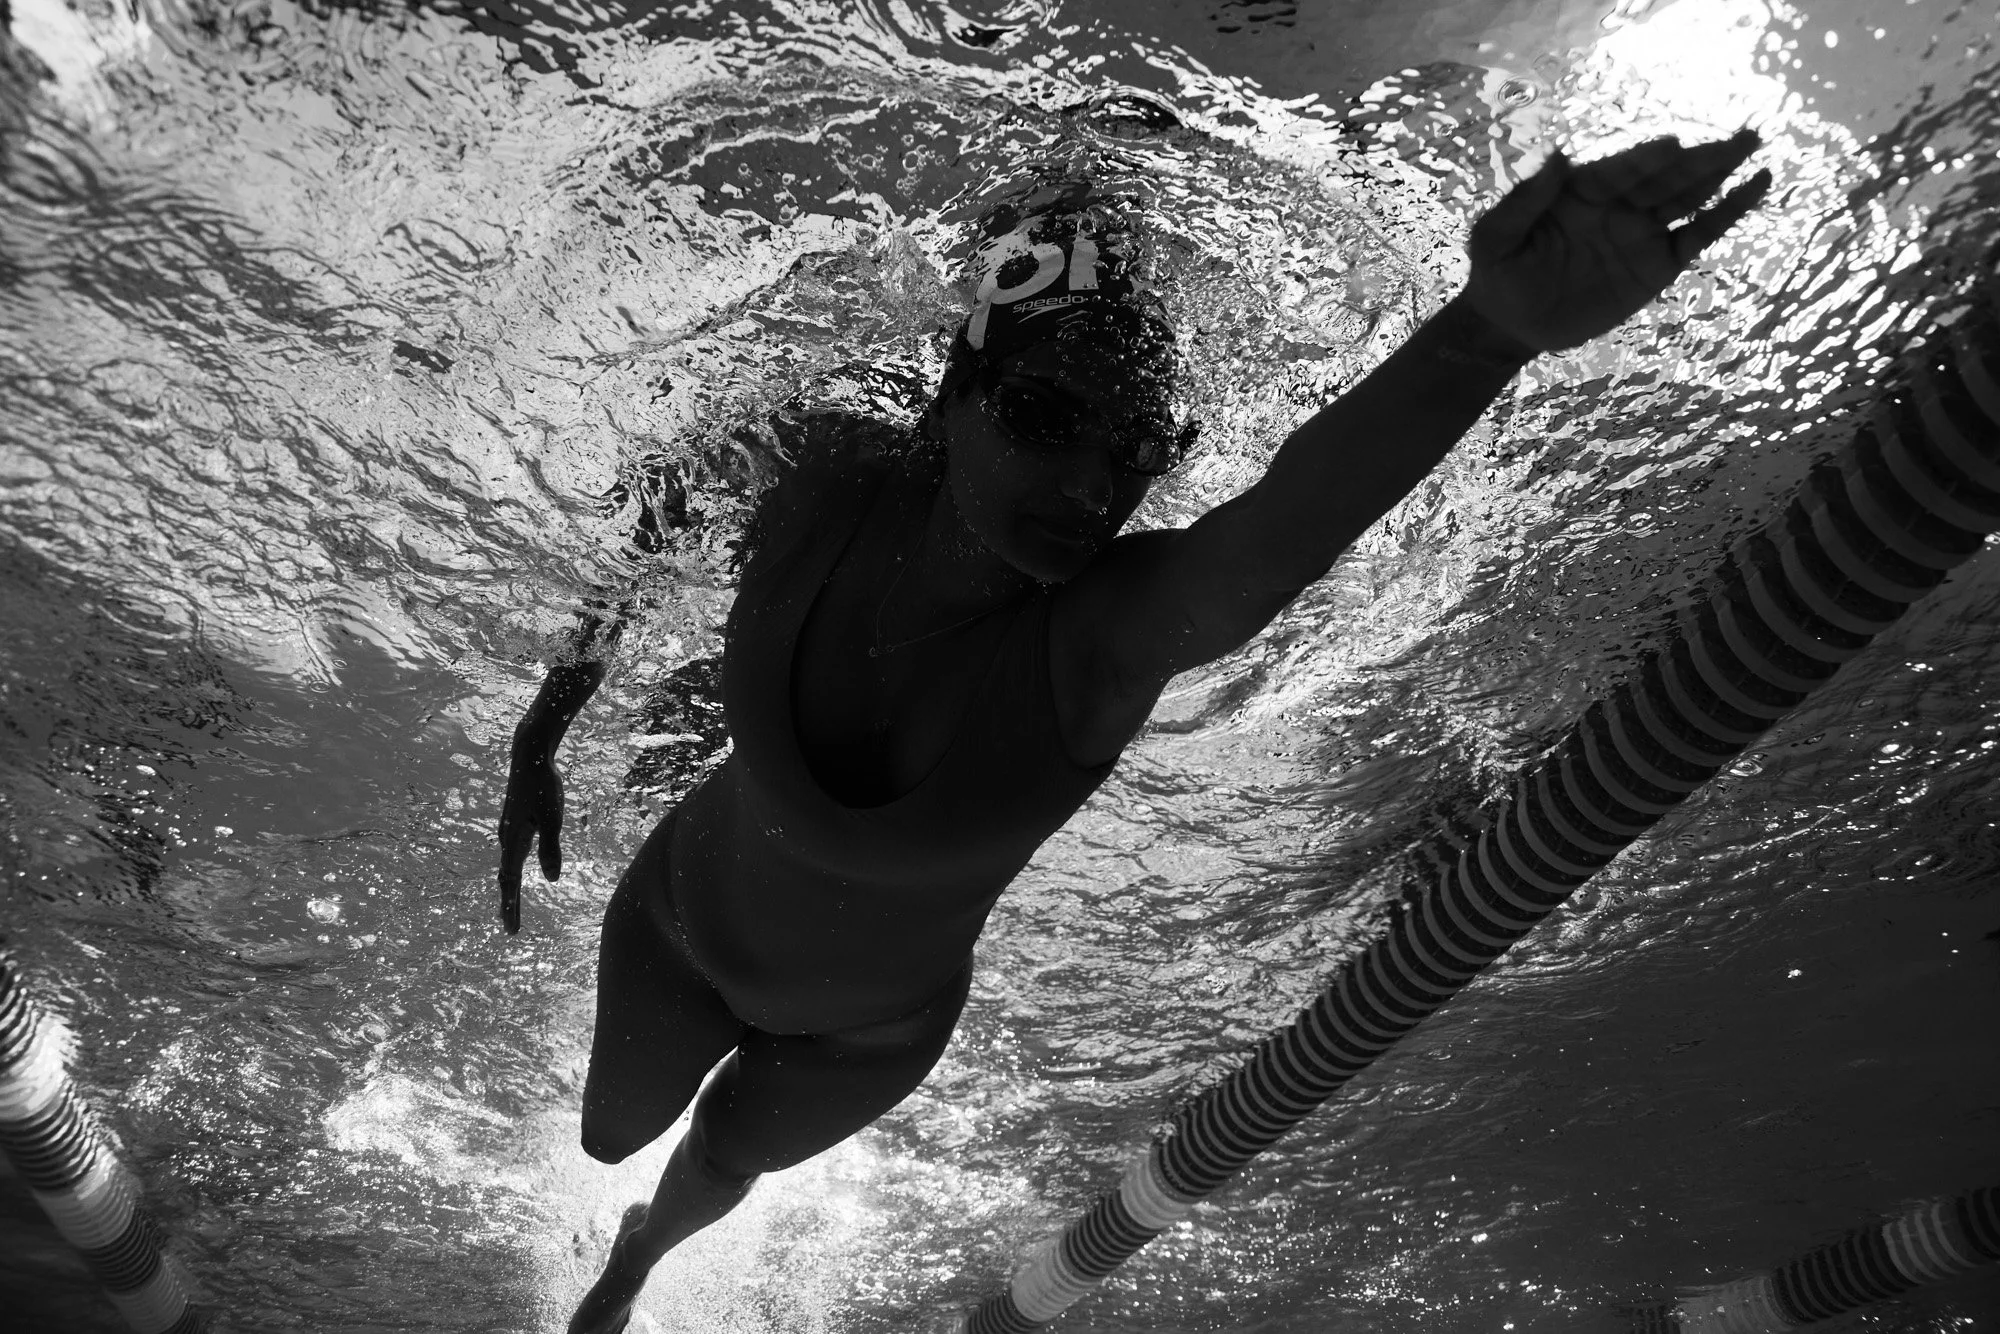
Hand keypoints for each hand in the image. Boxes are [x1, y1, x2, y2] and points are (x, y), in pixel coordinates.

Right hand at [497, 742, 566, 933]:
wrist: (530, 756)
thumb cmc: (543, 786)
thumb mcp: (553, 818)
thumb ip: (551, 848)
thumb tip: (551, 880)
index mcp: (513, 840)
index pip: (510, 881)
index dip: (511, 905)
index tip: (512, 928)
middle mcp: (505, 838)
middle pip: (505, 878)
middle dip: (508, 904)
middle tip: (511, 928)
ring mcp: (508, 830)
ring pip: (506, 866)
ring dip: (509, 889)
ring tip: (511, 908)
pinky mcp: (514, 823)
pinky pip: (510, 854)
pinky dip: (512, 872)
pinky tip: (515, 875)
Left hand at [1462, 130, 1771, 352]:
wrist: (1511, 322)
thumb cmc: (1497, 272)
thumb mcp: (1494, 237)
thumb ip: (1523, 201)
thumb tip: (1558, 155)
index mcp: (1581, 189)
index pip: (1619, 170)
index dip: (1644, 158)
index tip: (1670, 145)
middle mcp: (1618, 203)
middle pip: (1665, 176)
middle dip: (1702, 156)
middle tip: (1742, 135)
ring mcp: (1642, 231)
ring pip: (1688, 197)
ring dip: (1720, 173)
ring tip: (1752, 147)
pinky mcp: (1658, 265)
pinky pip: (1697, 236)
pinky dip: (1726, 214)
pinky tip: (1755, 188)